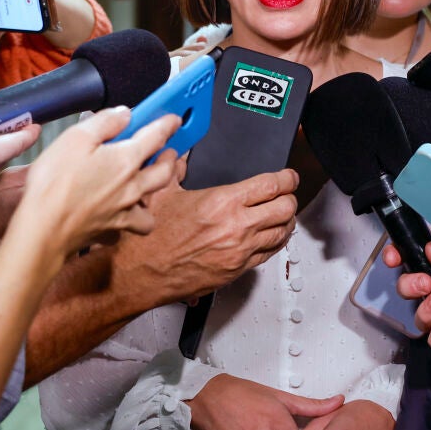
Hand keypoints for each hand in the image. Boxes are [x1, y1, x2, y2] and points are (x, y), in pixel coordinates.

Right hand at [16, 106, 180, 254]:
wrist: (44, 229)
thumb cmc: (55, 183)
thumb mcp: (75, 138)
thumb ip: (104, 122)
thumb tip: (125, 114)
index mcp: (125, 160)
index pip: (156, 137)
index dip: (167, 125)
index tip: (174, 120)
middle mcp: (132, 186)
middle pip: (165, 172)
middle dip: (170, 159)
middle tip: (170, 151)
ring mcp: (125, 211)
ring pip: (153, 203)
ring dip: (156, 191)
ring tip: (148, 183)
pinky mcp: (113, 230)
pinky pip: (134, 225)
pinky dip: (134, 219)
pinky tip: (125, 212)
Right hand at [84, 167, 299, 315]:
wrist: (140, 274)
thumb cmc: (148, 239)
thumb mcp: (160, 192)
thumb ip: (172, 168)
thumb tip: (176, 155)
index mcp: (222, 202)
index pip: (270, 186)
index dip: (286, 178)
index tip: (288, 176)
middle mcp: (236, 226)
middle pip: (285, 208)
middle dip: (290, 198)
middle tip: (288, 194)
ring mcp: (239, 251)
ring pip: (281, 233)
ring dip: (286, 221)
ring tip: (284, 214)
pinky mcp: (236, 270)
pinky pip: (269, 254)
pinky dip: (276, 242)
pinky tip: (272, 236)